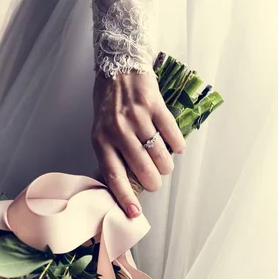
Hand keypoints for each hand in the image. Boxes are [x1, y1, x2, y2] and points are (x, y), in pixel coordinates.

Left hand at [91, 71, 185, 217]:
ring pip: (158, 153)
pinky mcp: (154, 103)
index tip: (134, 213)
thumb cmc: (108, 104)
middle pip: (142, 168)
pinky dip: (177, 144)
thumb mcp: (100, 131)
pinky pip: (171, 132)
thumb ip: (111, 155)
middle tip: (156, 182)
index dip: (124, 197)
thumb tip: (124, 185)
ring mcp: (136, 116)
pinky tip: (177, 148)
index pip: (114, 176)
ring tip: (165, 167)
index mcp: (101, 140)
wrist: (118, 65)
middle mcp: (117, 130)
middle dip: (153, 182)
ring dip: (166, 166)